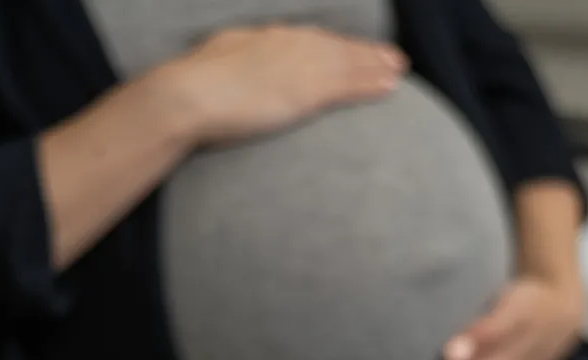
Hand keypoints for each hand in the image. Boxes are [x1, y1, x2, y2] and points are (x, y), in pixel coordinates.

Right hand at [160, 25, 406, 144]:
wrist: (189, 94)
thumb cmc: (192, 82)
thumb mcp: (216, 57)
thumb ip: (236, 56)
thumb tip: (238, 57)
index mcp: (266, 37)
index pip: (310, 39)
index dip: (335, 45)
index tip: (352, 49)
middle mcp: (288, 45)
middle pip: (335, 47)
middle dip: (365, 52)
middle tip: (392, 57)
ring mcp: (299, 67)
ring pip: (347, 64)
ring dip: (376, 66)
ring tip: (398, 70)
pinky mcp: (306, 92)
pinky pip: (347, 86)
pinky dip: (370, 85)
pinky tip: (389, 87)